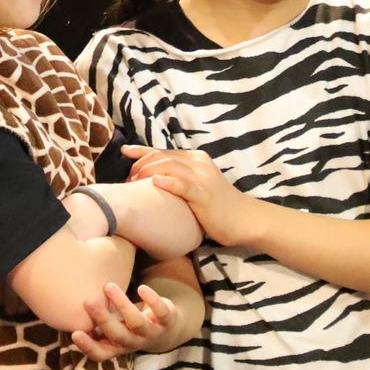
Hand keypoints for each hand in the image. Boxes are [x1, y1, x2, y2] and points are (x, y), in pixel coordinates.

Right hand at [71, 282, 174, 359]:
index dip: (88, 347)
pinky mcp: (167, 320)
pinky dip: (152, 300)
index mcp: (117, 347)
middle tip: (88, 301)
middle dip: (103, 320)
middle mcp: (133, 342)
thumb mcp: (114, 328)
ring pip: (136, 322)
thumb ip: (97, 323)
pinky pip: (161, 311)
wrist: (167, 330)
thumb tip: (68, 307)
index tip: (74, 333)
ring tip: (108, 286)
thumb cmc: (130, 326)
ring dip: (122, 304)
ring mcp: (151, 333)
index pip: (101, 354)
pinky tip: (141, 288)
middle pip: (117, 335)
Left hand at [122, 145, 258, 246]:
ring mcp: (202, 178)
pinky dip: (168, 181)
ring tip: (134, 181)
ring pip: (169, 166)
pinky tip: (155, 182)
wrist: (245, 219)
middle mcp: (198, 163)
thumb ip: (180, 179)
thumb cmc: (218, 206)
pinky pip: (183, 184)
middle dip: (140, 164)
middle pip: (162, 156)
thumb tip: (154, 181)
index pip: (162, 150)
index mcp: (195, 158)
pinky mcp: (204, 194)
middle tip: (127, 178)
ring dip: (147, 171)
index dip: (141, 150)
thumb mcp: (198, 185)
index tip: (124, 151)